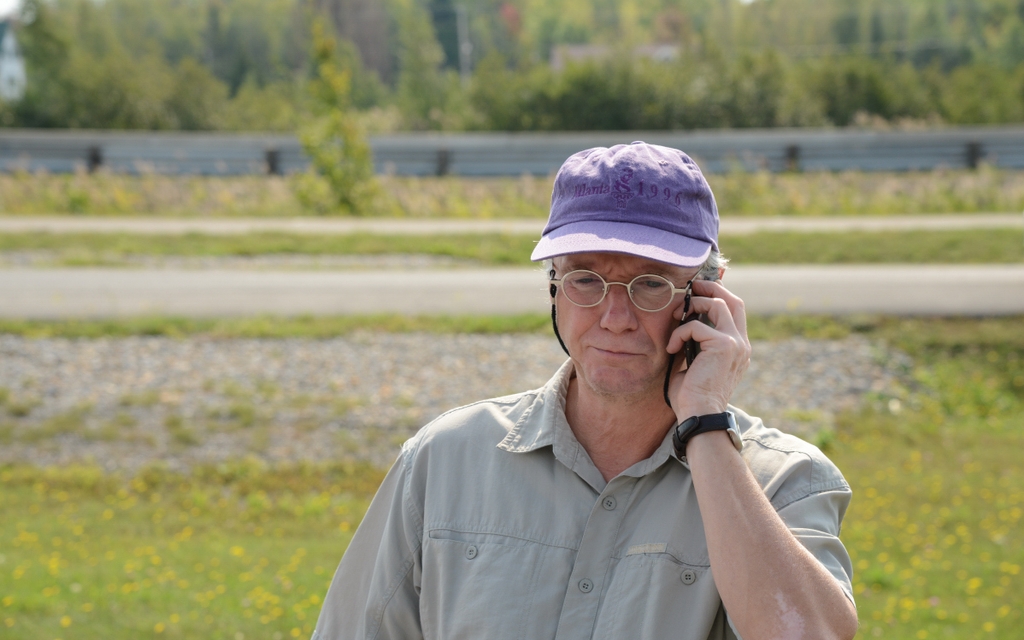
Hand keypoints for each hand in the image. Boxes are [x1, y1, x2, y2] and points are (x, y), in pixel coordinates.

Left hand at [665, 279, 750, 421]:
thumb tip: (681, 322)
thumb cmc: (692, 396)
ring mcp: (736, 343)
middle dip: (711, 287)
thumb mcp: (695, 363)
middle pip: (733, 300)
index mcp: (737, 348)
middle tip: (690, 287)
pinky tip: (671, 348)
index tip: (696, 292)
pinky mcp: (724, 346)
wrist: (699, 416)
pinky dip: (679, 333)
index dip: (718, 295)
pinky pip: (696, 326)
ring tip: (676, 316)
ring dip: (693, 304)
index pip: (734, 311)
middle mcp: (741, 344)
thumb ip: (694, 343)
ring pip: (718, 304)